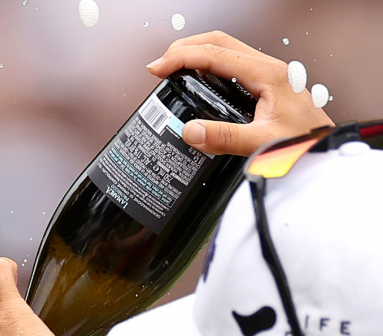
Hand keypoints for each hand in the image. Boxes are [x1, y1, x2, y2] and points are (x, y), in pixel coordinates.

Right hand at [147, 31, 331, 155]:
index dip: (181, 57)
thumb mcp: (262, 143)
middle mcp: (268, 68)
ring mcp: (267, 73)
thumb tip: (190, 131)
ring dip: (195, 53)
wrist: (325, 147)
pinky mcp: (264, 83)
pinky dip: (206, 65)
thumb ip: (225, 138)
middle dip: (184, 48)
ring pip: (225, 48)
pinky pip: (231, 63)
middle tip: (160, 66)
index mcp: (267, 74)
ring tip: (172, 69)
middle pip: (218, 41)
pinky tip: (196, 80)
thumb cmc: (304, 142)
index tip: (158, 69)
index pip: (215, 54)